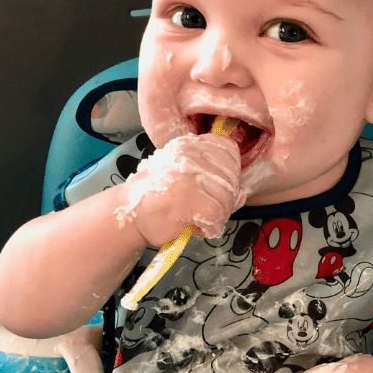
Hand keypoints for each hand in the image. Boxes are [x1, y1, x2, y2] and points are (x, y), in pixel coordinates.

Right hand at [119, 133, 242, 244]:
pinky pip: (217, 216)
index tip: (217, 186)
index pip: (228, 149)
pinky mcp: (188, 198)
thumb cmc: (160, 198)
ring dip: (219, 216)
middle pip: (232, 176)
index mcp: (191, 144)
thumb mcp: (187, 179)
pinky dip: (211, 227)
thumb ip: (214, 180)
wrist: (130, 213)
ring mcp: (190, 175)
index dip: (231, 171)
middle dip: (227, 199)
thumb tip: (243, 193)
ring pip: (227, 198)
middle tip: (210, 210)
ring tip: (202, 220)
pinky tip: (197, 227)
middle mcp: (191, 154)